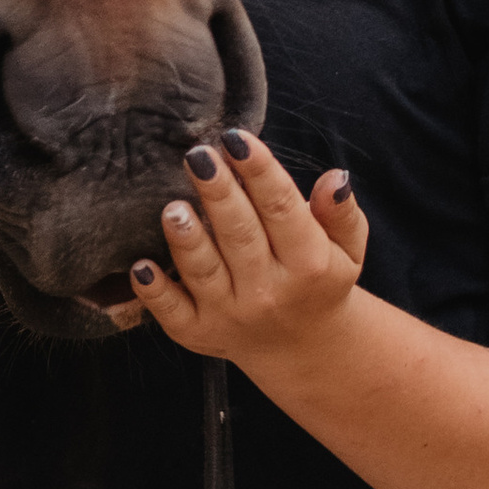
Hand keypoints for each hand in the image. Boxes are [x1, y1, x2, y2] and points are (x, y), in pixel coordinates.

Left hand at [133, 130, 368, 376]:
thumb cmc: (320, 280)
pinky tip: (141, 267)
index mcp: (308, 264)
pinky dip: (155, 293)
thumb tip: (333, 178)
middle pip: (240, 235)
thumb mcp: (347, 249)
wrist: (303, 348)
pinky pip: (172, 315)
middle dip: (218, 194)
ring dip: (186, 240)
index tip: (237, 139)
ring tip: (172, 207)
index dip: (260, 172)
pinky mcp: (199, 333)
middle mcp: (269, 291)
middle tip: (198, 155)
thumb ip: (341, 213)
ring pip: (205, 273)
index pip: (282, 209)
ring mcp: (231, 314)